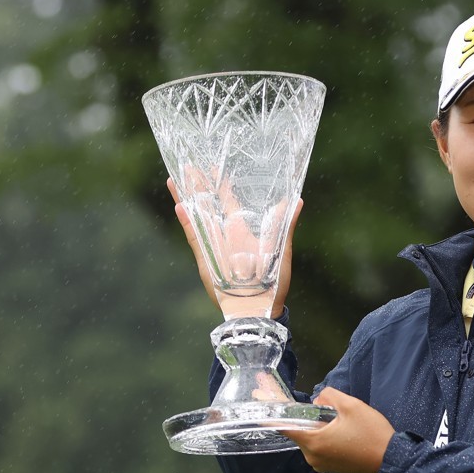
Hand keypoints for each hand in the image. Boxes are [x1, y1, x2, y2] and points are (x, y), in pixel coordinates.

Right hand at [168, 178, 301, 318]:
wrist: (259, 308)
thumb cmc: (274, 281)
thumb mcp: (281, 250)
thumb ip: (285, 225)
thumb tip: (297, 200)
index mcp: (242, 231)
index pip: (229, 202)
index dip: (222, 185)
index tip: (215, 166)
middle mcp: (226, 235)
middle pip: (209, 205)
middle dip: (199, 186)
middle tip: (189, 164)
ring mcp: (214, 246)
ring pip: (197, 217)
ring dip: (187, 198)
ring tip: (176, 178)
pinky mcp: (206, 259)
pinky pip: (195, 237)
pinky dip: (188, 222)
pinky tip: (181, 205)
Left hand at [284, 387, 395, 472]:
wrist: (390, 459)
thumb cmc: (370, 432)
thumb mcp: (351, 405)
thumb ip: (329, 396)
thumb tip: (318, 400)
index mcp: (313, 442)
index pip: (285, 427)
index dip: (275, 412)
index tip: (267, 399)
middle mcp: (312, 456)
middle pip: (300, 432)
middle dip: (309, 419)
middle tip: (329, 410)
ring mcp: (321, 465)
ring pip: (311, 439)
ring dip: (320, 428)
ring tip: (342, 422)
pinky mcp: (331, 468)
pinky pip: (320, 448)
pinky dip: (326, 438)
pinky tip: (343, 433)